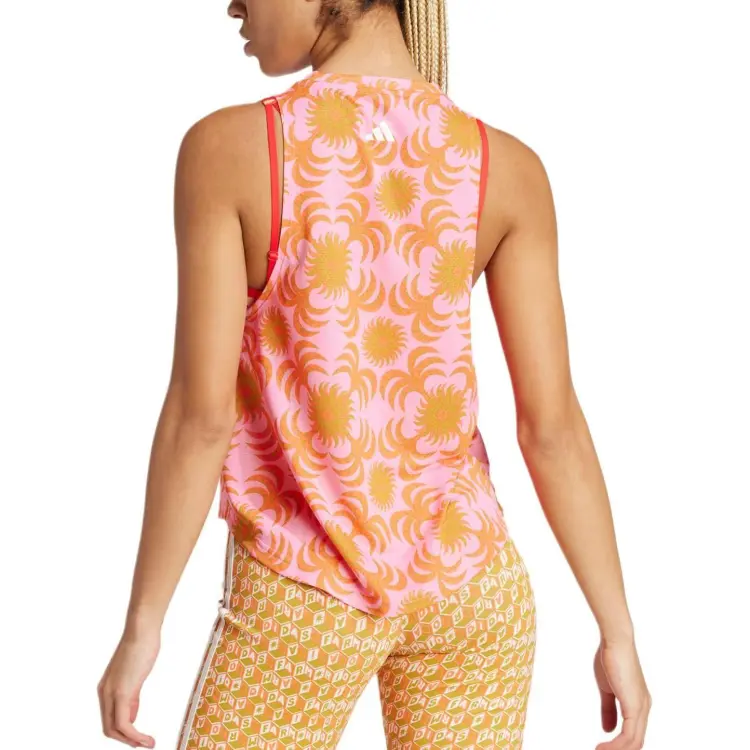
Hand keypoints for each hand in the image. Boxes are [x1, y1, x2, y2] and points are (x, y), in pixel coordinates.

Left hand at [98, 626, 159, 747]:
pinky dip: (135, 736)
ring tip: (149, 744)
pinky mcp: (122, 692)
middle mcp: (104, 693)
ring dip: (132, 742)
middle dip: (127, 741)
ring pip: (114, 730)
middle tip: (145, 744)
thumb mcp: (134, 675)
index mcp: (106, 688)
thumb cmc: (142, 645)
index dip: (124, 733)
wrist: (142, 629)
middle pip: (109, 729)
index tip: (140, 737)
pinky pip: (124, 724)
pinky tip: (147, 739)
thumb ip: (131, 696)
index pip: (110, 719)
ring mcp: (111, 693)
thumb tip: (131, 716)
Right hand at [594, 636, 651, 748]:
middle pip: (637, 743)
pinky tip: (602, 747)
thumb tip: (608, 729)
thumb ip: (609, 709)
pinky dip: (616, 746)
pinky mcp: (635, 706)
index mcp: (639, 704)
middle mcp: (644, 708)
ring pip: (635, 743)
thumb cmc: (611, 659)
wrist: (615, 641)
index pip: (634, 734)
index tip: (603, 748)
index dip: (620, 745)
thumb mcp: (607, 689)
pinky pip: (629, 736)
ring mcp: (641, 708)